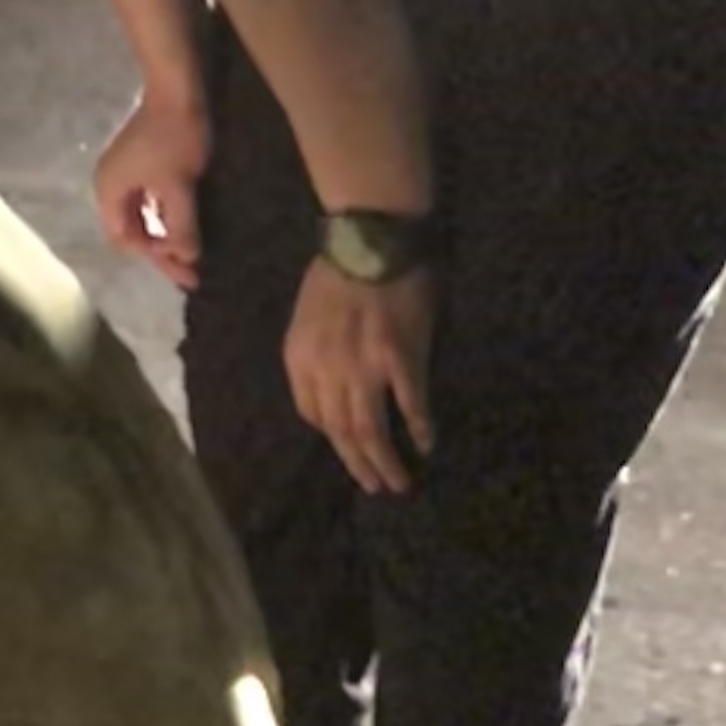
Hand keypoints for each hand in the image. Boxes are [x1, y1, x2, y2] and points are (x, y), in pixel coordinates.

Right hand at [93, 90, 210, 286]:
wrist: (177, 93)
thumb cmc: (174, 140)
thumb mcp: (179, 188)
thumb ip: (181, 226)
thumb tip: (187, 259)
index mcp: (108, 190)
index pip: (124, 238)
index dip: (154, 256)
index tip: (185, 268)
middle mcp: (110, 184)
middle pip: (130, 230)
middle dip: (160, 250)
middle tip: (191, 272)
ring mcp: (123, 173)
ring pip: (140, 216)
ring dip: (163, 233)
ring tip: (189, 252)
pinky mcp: (140, 163)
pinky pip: (147, 200)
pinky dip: (164, 215)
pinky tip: (184, 224)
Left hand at [286, 256, 435, 493]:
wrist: (370, 239)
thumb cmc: (339, 272)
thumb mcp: (307, 315)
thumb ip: (315, 353)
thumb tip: (334, 387)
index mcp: (299, 356)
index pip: (311, 412)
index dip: (331, 437)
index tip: (349, 450)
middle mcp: (326, 367)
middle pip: (340, 430)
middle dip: (357, 463)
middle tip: (375, 486)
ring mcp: (364, 365)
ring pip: (370, 428)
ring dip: (384, 460)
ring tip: (399, 482)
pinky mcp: (401, 358)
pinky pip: (410, 405)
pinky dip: (419, 428)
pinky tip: (426, 443)